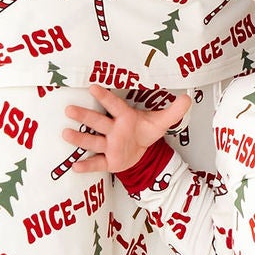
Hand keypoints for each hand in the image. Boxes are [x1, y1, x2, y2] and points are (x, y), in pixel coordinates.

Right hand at [61, 86, 191, 175]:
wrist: (141, 153)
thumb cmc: (145, 132)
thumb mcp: (161, 122)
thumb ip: (174, 110)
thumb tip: (188, 98)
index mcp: (125, 117)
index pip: (114, 105)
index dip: (105, 96)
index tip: (93, 87)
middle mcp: (113, 129)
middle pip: (98, 122)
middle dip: (84, 116)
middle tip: (70, 109)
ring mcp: (109, 145)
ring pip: (93, 141)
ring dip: (79, 138)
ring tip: (66, 133)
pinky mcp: (108, 160)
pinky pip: (96, 163)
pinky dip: (86, 166)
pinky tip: (74, 167)